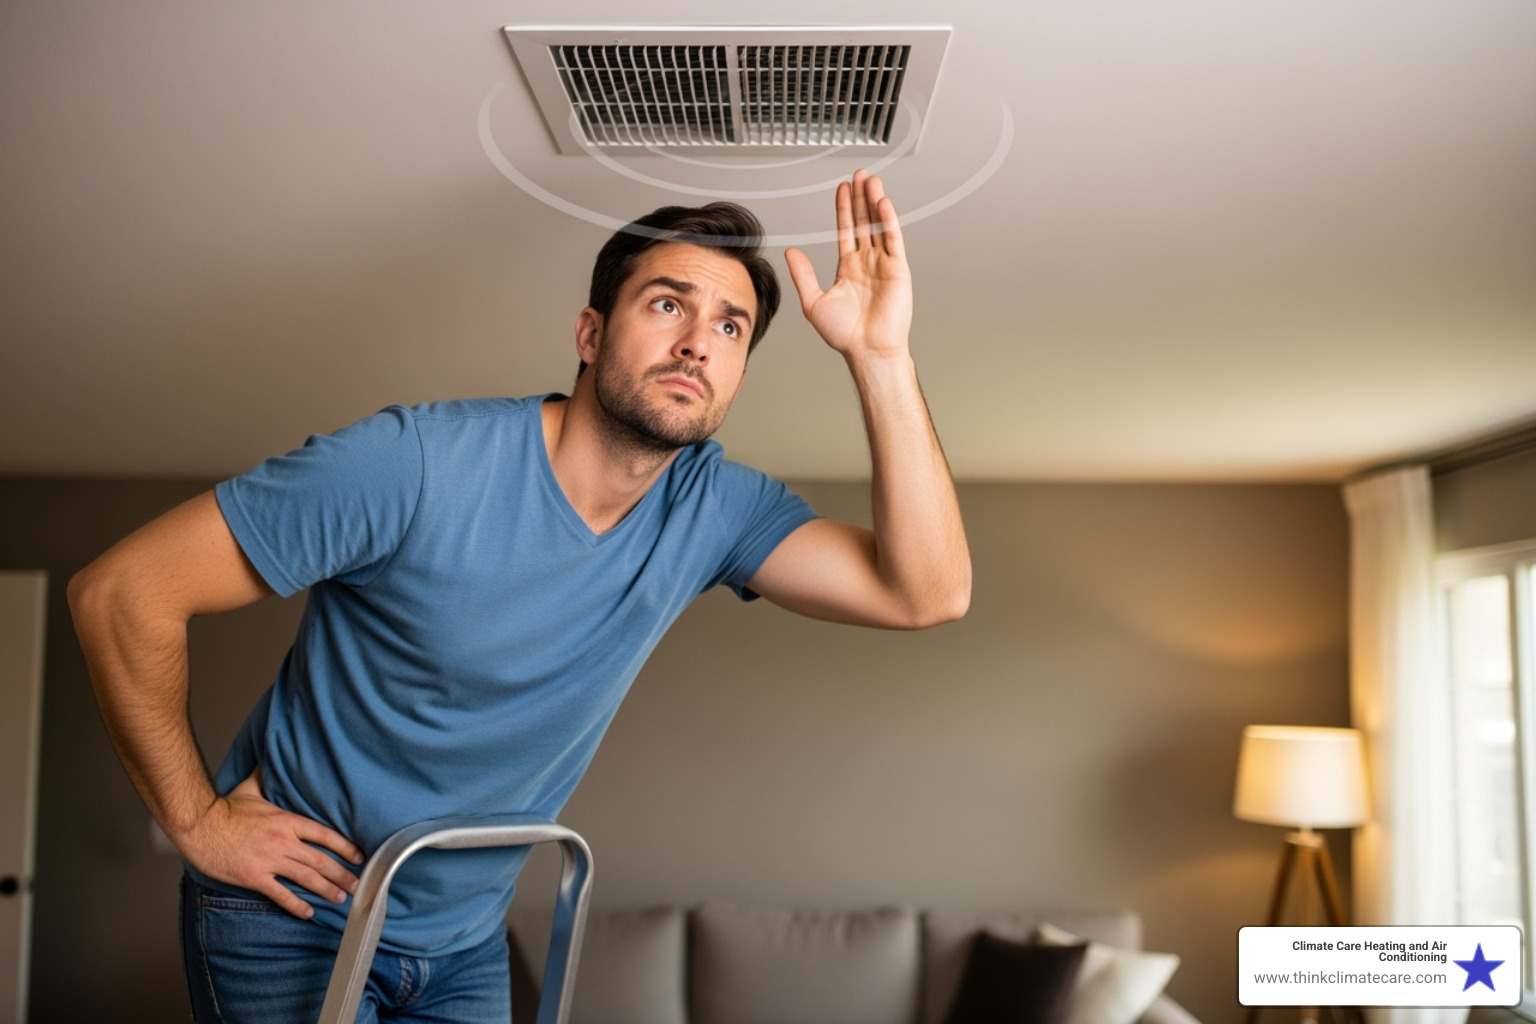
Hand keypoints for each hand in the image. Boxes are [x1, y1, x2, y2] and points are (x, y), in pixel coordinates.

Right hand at [176, 768, 363, 919]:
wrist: (199, 826)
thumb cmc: (224, 809)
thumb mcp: (250, 788)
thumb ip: (267, 778)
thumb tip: (271, 758)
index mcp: (287, 821)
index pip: (325, 835)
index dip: (345, 847)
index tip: (359, 856)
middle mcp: (283, 841)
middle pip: (321, 860)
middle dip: (342, 874)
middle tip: (358, 885)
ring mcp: (269, 860)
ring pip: (307, 877)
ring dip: (326, 889)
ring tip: (341, 898)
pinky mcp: (254, 877)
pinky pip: (281, 894)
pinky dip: (296, 905)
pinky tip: (308, 913)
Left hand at [784, 169, 912, 360]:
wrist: (867, 350)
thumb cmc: (844, 334)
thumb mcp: (813, 302)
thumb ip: (803, 275)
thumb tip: (791, 252)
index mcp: (848, 268)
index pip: (846, 229)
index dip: (844, 208)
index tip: (843, 188)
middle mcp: (867, 263)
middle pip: (864, 221)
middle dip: (861, 197)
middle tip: (859, 174)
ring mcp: (883, 264)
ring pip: (879, 225)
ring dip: (875, 202)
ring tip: (871, 180)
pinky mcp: (898, 269)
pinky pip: (893, 239)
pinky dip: (888, 220)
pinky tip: (882, 203)